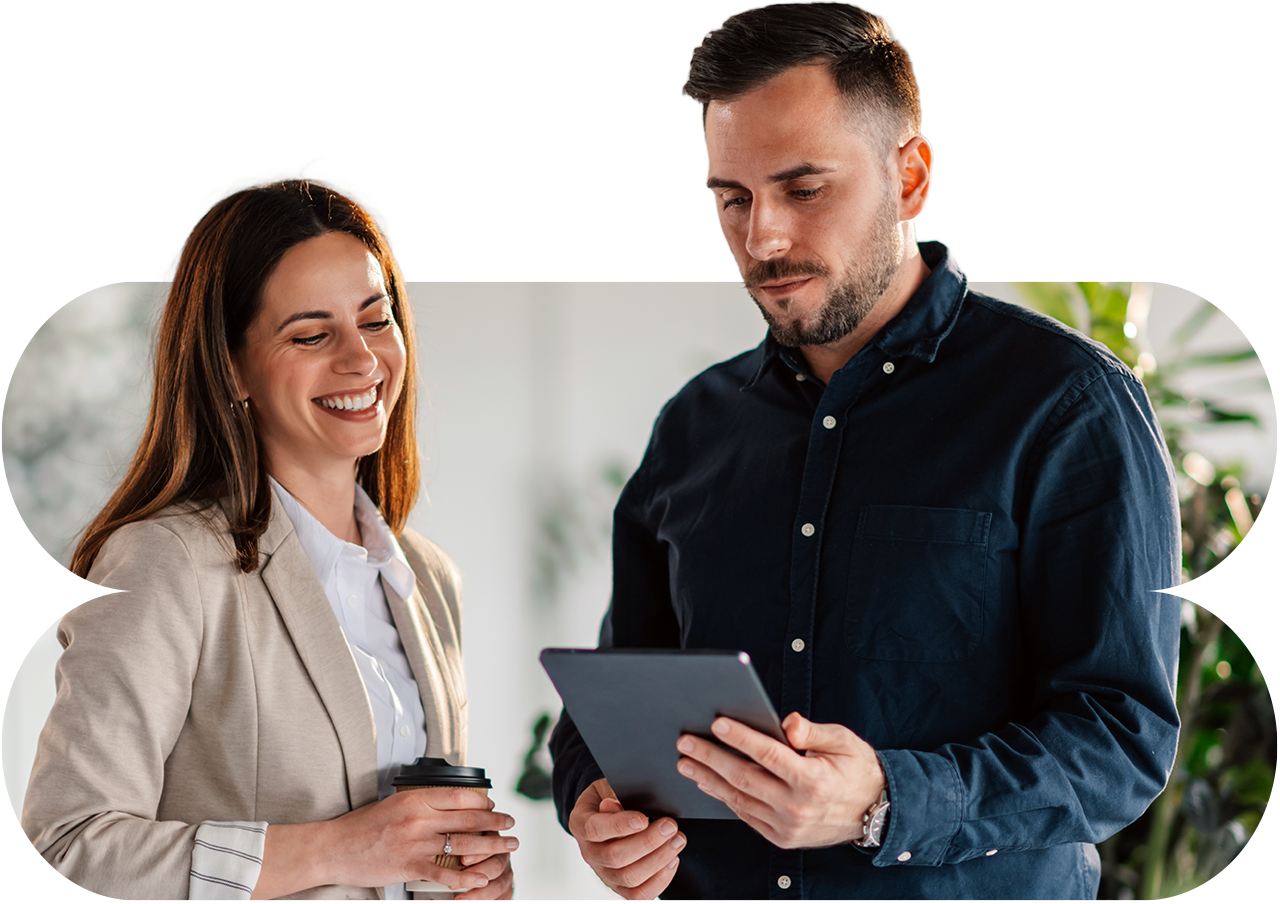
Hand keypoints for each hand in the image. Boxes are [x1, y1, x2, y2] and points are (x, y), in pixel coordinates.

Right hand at [322, 787, 517, 891]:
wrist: (333, 848)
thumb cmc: (360, 826)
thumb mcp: (393, 803)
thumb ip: (421, 803)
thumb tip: (449, 804)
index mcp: (416, 798)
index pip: (462, 797)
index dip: (485, 803)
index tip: (495, 808)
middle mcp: (419, 818)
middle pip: (469, 819)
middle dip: (496, 823)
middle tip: (511, 826)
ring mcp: (416, 843)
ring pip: (464, 845)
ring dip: (491, 847)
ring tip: (507, 848)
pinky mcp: (409, 866)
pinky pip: (445, 874)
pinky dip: (467, 877)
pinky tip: (480, 878)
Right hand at [567, 778, 683, 900]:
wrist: (607, 812)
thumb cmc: (611, 796)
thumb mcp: (608, 786)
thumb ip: (614, 795)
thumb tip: (616, 805)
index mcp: (580, 823)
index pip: (595, 829)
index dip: (619, 826)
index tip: (643, 819)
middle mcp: (589, 852)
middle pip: (615, 857)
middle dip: (648, 842)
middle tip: (670, 826)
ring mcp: (604, 873)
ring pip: (630, 878)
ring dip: (659, 860)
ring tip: (678, 840)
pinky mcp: (620, 886)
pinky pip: (639, 894)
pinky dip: (660, 880)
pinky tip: (673, 860)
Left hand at [675, 712, 884, 849]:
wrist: (876, 813)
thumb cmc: (857, 769)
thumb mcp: (843, 741)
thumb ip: (812, 731)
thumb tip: (786, 722)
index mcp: (813, 780)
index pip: (768, 755)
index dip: (741, 738)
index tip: (717, 723)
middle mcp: (797, 807)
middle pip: (744, 778)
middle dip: (710, 758)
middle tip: (686, 742)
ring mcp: (787, 827)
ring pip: (739, 799)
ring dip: (709, 780)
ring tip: (686, 763)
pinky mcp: (782, 838)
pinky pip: (746, 815)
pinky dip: (725, 798)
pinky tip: (709, 783)